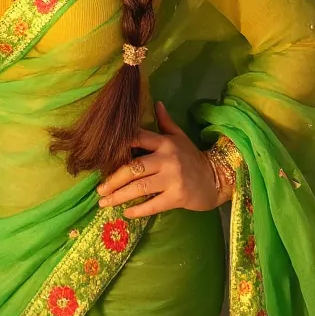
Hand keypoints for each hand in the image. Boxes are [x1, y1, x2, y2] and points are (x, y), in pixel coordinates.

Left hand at [96, 101, 219, 218]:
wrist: (216, 179)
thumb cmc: (192, 157)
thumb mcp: (179, 137)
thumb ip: (165, 122)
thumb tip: (156, 102)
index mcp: (164, 142)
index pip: (137, 139)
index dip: (118, 146)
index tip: (100, 156)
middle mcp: (167, 158)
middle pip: (134, 167)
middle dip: (113, 179)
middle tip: (99, 189)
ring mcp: (172, 178)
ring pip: (140, 187)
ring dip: (119, 196)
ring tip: (104, 202)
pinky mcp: (177, 196)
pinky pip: (153, 204)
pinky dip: (138, 210)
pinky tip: (126, 213)